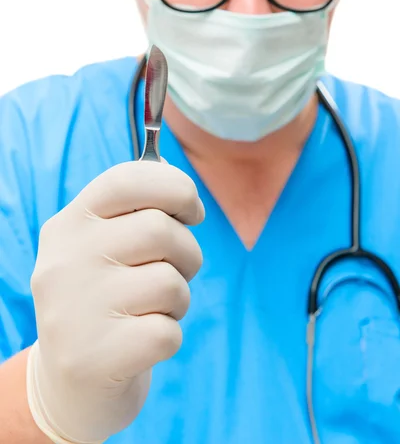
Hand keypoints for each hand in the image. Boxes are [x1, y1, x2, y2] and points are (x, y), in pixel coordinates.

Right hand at [28, 160, 203, 443]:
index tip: (192, 211)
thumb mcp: (103, 247)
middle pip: (160, 230)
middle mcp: (63, 261)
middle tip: (176, 270)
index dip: (175, 187)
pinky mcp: (93, 357)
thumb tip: (179, 181)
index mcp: (68, 224)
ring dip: (178, 299)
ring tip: (151, 310)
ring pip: (170, 283)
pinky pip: (168, 333)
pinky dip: (169, 337)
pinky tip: (141, 343)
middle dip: (187, 252)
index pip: (127, 179)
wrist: (70, 384)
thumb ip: (136, 210)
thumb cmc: (105, 300)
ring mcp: (74, 310)